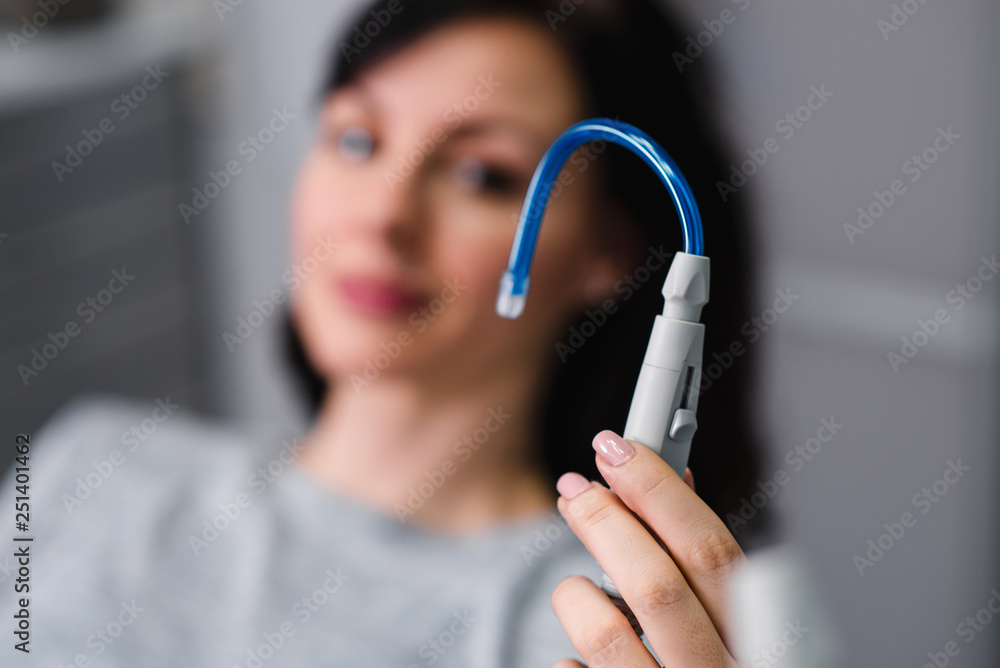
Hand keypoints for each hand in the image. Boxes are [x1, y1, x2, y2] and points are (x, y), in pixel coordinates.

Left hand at [550, 430, 745, 666]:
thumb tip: (672, 478)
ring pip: (606, 633)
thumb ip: (707, 567)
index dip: (661, 490)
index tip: (619, 448)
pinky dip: (570, 661)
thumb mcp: (737, 627)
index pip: (713, 550)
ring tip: (577, 590)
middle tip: (576, 487)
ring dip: (577, 594)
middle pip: (656, 584)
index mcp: (762, 644)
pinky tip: (586, 662)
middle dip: (606, 520)